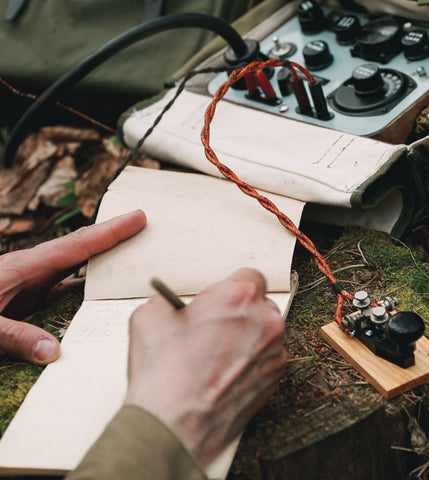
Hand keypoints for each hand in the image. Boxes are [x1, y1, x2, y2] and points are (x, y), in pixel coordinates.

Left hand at [0, 210, 145, 364]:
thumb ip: (14, 335)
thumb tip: (53, 352)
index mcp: (26, 267)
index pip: (78, 245)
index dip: (111, 231)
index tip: (138, 217)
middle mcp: (36, 270)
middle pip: (84, 250)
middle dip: (115, 238)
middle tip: (147, 229)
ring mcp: (35, 283)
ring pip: (79, 269)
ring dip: (105, 263)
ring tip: (135, 261)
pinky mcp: (32, 298)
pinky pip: (68, 289)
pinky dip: (88, 289)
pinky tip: (102, 297)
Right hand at [125, 268, 286, 466]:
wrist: (172, 425)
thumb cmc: (165, 373)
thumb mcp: (150, 315)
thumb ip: (171, 301)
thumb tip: (175, 306)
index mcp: (238, 296)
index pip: (250, 276)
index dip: (232, 287)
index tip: (222, 297)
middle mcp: (265, 321)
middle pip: (259, 304)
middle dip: (239, 312)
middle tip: (214, 326)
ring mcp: (274, 352)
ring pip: (263, 333)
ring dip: (246, 337)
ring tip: (216, 354)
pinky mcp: (275, 380)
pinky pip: (266, 359)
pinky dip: (250, 361)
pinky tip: (223, 372)